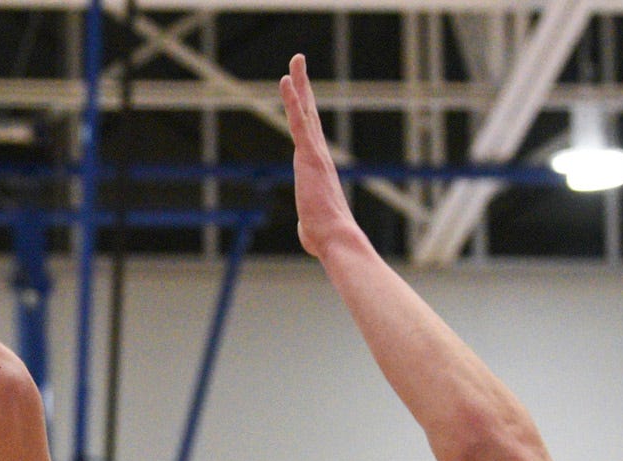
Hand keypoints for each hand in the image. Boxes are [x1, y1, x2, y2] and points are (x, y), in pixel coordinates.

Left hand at [279, 54, 361, 258]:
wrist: (335, 238)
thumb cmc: (324, 237)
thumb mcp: (311, 226)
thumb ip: (309, 220)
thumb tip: (310, 231)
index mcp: (318, 167)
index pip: (309, 133)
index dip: (304, 111)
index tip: (300, 93)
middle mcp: (319, 155)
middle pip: (309, 113)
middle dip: (303, 87)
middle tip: (298, 63)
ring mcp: (315, 153)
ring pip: (305, 111)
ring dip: (300, 84)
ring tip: (295, 61)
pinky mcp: (309, 155)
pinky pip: (298, 121)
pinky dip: (293, 100)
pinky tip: (287, 81)